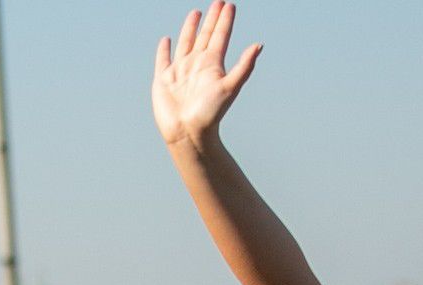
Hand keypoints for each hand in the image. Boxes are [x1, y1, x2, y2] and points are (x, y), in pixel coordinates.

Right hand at [151, 2, 261, 148]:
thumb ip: (244, 66)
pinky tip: (167, 40)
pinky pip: (163, 59)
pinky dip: (164, 50)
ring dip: (191, 28)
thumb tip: (259, 45)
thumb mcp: (230, 87)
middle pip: (205, 36)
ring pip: (186, 43)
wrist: (188, 133)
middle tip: (218, 2)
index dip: (225, 20)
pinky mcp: (163, 79)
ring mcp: (180, 71)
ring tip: (196, 12)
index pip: (220, 36)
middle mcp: (197, 65)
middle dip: (211, 19)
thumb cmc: (210, 113)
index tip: (229, 5)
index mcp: (213, 65)